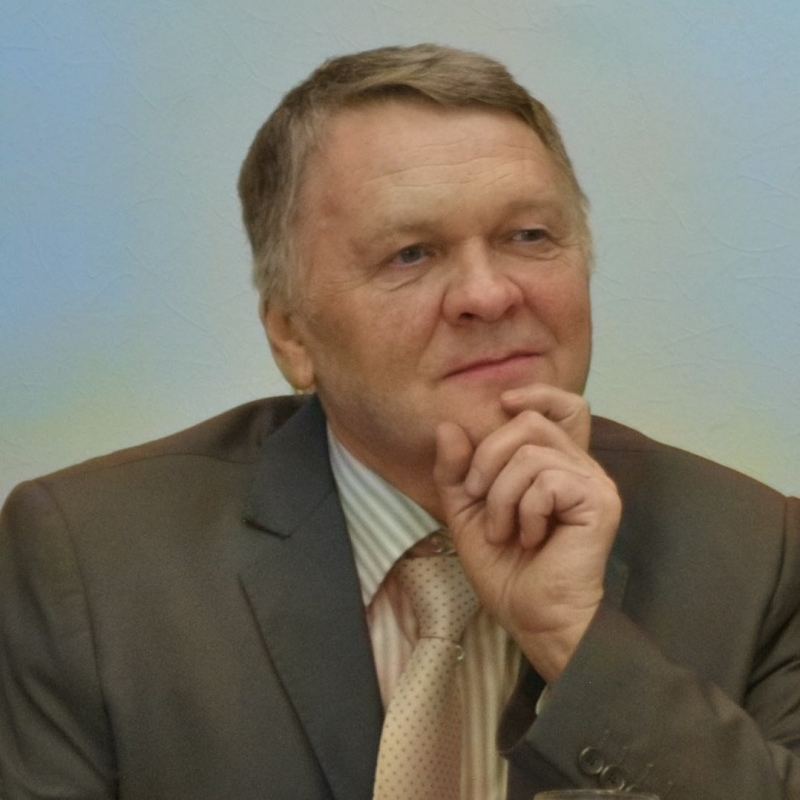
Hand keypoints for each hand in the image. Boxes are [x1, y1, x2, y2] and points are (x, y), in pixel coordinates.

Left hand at [434, 384, 620, 681]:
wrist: (534, 617)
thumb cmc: (507, 569)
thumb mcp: (467, 513)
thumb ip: (456, 471)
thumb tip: (447, 426)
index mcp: (556, 465)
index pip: (564, 405)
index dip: (536, 394)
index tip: (501, 403)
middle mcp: (580, 467)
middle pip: (531, 421)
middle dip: (488, 456)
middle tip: (479, 496)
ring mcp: (593, 482)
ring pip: (531, 453)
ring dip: (501, 495)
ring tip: (504, 530)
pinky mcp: (599, 501)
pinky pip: (545, 480)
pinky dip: (523, 510)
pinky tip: (531, 538)